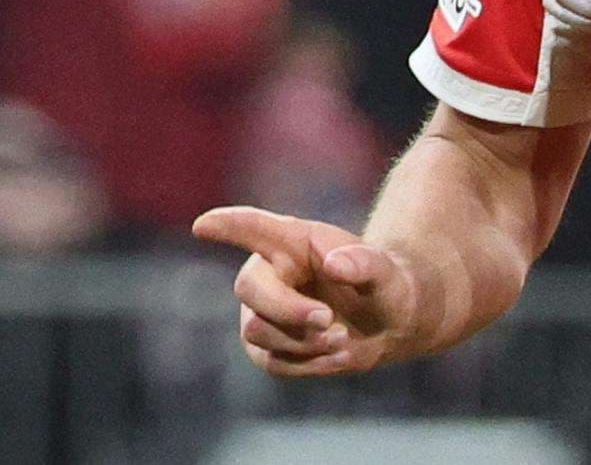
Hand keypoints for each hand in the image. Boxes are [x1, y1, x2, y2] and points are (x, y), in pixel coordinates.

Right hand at [193, 205, 417, 376]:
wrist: (387, 322)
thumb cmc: (382, 284)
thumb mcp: (385, 271)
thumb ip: (365, 263)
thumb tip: (334, 264)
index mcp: (294, 241)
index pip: (254, 228)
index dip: (228, 226)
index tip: (203, 225)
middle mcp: (269, 272)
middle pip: (249, 289)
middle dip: (288, 310)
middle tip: (330, 320)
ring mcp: (261, 311)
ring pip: (257, 330)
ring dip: (304, 341)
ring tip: (343, 338)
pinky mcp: (265, 346)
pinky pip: (273, 361)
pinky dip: (309, 363)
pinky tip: (336, 354)